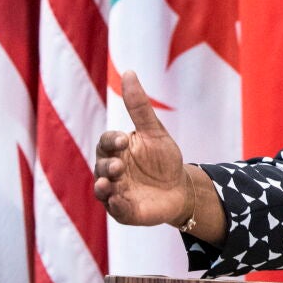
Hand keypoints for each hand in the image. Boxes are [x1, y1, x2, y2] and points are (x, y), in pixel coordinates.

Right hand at [93, 71, 188, 226]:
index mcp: (116, 150)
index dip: (112, 141)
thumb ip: (139, 106)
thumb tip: (129, 71)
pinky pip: (116, 209)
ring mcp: (115, 192)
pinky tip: (120, 200)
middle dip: (108, 165)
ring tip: (107, 183)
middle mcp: (110, 171)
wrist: (180, 188)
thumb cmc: (163, 158)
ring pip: (103, 190)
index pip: (106, 142)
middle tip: (118, 165)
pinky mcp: (123, 211)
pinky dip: (116, 205)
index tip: (123, 139)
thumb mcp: (154, 131)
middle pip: (102, 166)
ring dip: (104, 186)